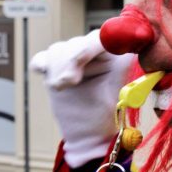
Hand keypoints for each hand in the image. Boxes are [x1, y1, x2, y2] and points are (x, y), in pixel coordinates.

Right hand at [31, 30, 134, 167]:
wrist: (90, 134)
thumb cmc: (110, 114)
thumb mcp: (120, 88)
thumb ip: (121, 64)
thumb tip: (129, 40)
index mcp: (115, 54)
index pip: (101, 38)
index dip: (88, 46)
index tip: (80, 60)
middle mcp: (94, 52)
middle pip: (77, 42)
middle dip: (70, 60)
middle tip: (69, 82)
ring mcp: (72, 59)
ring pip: (59, 49)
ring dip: (57, 67)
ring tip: (62, 88)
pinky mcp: (53, 69)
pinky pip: (43, 57)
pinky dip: (42, 63)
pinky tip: (42, 72)